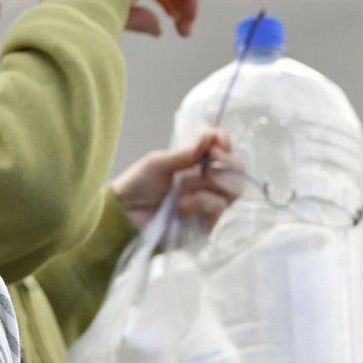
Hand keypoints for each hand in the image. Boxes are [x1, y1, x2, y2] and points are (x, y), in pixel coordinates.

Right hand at [71, 0, 199, 37]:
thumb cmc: (86, 11)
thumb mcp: (115, 17)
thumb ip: (139, 18)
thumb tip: (159, 30)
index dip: (162, 0)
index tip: (166, 26)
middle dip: (176, 3)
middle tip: (183, 29)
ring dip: (185, 4)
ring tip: (185, 30)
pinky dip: (190, 0)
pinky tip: (187, 20)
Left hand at [110, 129, 240, 229]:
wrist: (123, 214)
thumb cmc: (138, 185)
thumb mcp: (160, 162)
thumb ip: (186, 153)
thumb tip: (210, 137)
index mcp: (199, 166)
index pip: (227, 152)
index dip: (225, 144)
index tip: (215, 140)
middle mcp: (208, 185)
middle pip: (238, 172)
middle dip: (226, 163)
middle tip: (209, 159)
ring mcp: (209, 206)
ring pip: (233, 190)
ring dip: (209, 183)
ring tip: (184, 185)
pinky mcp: (206, 225)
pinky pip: (218, 208)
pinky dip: (202, 201)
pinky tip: (182, 203)